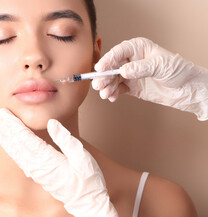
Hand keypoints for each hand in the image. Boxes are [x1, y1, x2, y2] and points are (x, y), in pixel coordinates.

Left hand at [0, 108, 118, 216]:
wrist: (86, 204)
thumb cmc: (88, 181)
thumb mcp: (83, 158)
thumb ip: (66, 140)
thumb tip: (52, 123)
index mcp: (48, 160)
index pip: (26, 139)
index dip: (13, 124)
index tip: (3, 112)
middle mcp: (37, 166)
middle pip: (15, 143)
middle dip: (1, 127)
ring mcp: (34, 171)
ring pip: (13, 150)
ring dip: (1, 136)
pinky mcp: (35, 173)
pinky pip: (17, 157)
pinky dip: (7, 146)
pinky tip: (2, 139)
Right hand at [92, 37, 207, 120]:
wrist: (187, 89)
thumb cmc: (178, 71)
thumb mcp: (160, 66)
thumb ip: (140, 68)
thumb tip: (123, 70)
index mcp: (138, 48)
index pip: (118, 52)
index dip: (108, 60)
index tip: (100, 69)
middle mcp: (132, 61)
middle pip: (111, 67)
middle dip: (104, 76)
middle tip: (99, 84)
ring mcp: (131, 74)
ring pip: (112, 79)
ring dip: (106, 87)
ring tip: (105, 94)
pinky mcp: (131, 87)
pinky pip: (117, 89)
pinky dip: (112, 93)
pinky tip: (112, 97)